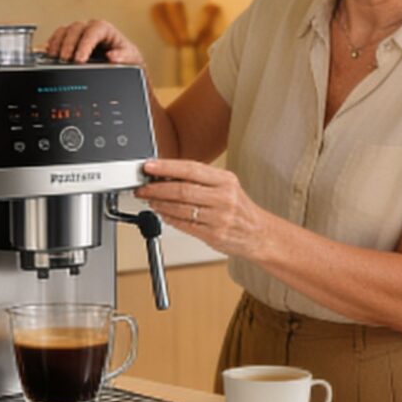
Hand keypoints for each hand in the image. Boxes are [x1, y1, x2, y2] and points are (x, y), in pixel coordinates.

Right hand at [43, 18, 144, 67]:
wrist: (121, 60)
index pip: (92, 32)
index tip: (79, 59)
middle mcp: (89, 27)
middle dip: (68, 45)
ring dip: (57, 44)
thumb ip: (123, 56)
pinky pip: (56, 38)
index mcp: (104, 28)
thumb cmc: (125, 56)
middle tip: (66, 60)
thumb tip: (112, 56)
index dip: (84, 45)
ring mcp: (78, 33)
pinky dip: (51, 45)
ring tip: (55, 58)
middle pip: (75, 29)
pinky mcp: (69, 40)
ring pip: (63, 31)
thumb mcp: (130, 57)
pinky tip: (47, 54)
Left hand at [135, 158, 269, 260]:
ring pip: (180, 208)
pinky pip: (185, 225)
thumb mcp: (226, 186)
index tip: (149, 167)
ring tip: (150, 200)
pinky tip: (162, 214)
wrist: (259, 234)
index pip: (191, 169)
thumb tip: (166, 174)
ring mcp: (219, 217)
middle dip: (157, 189)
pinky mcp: (214, 235)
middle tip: (142, 187)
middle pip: (182, 190)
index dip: (166, 167)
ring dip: (160, 204)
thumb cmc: (239, 208)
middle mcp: (224, 197)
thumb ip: (200, 180)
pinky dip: (169, 218)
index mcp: (226, 180)